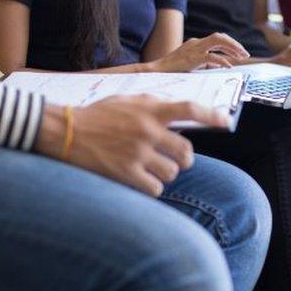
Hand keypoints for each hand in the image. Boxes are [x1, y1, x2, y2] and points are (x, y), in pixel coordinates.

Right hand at [34, 95, 228, 195]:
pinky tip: (140, 181)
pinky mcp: (126, 173)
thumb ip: (153, 106)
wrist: (64, 131)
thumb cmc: (97, 116)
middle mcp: (147, 130)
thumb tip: (181, 114)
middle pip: (186, 152)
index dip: (212, 116)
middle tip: (176, 160)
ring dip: (165, 174)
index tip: (226, 122)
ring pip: (172, 173)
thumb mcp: (126, 100)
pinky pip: (155, 189)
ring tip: (150, 169)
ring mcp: (137, 153)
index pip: (190, 109)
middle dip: (183, 159)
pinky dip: (152, 188)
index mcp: (149, 109)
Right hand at [148, 33, 249, 71]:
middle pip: (220, 37)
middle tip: (245, 54)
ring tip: (241, 57)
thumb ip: (205, 62)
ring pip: (218, 41)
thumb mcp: (191, 64)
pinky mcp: (192, 58)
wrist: (155, 71)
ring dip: (232, 48)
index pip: (218, 39)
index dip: (230, 44)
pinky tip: (229, 66)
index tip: (240, 53)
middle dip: (235, 44)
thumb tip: (220, 64)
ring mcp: (194, 49)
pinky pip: (211, 56)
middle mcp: (196, 43)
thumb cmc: (171, 70)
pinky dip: (222, 60)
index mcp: (196, 44)